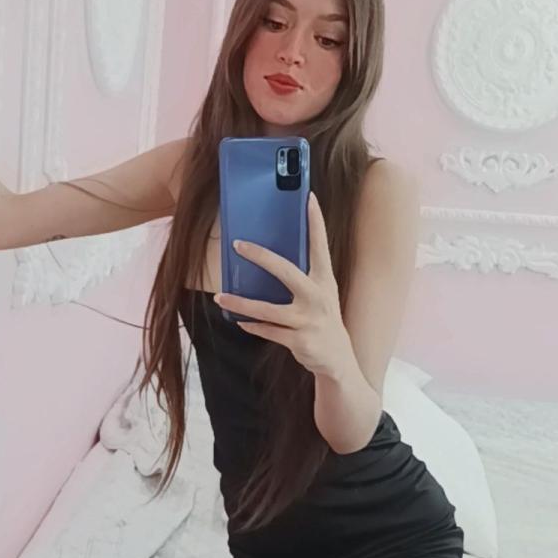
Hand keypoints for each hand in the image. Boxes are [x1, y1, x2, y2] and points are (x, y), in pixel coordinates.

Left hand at [214, 192, 353, 378]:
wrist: (338, 360)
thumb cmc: (322, 320)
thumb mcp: (320, 295)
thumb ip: (302, 277)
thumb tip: (270, 256)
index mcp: (324, 280)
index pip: (320, 245)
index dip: (315, 222)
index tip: (309, 198)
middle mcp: (318, 297)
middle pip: (286, 271)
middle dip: (261, 257)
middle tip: (237, 244)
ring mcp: (308, 320)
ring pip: (267, 309)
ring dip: (241, 303)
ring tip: (220, 297)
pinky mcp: (299, 340)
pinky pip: (268, 330)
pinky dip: (252, 326)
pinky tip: (240, 321)